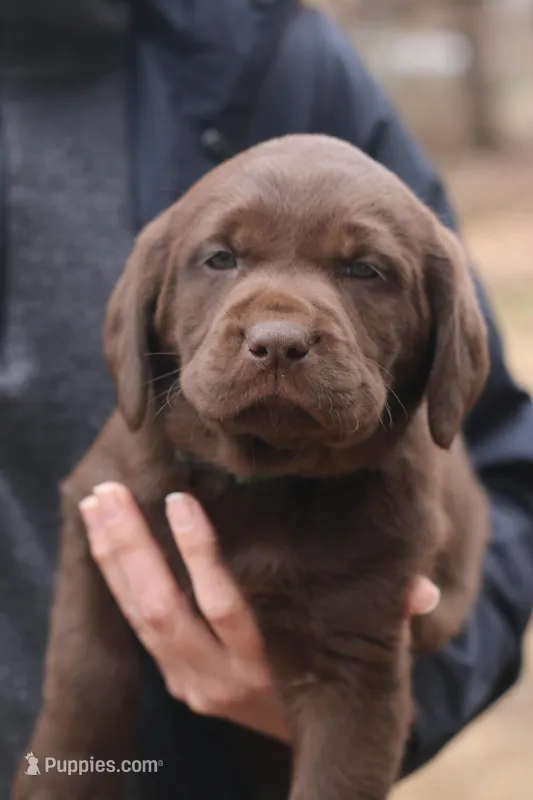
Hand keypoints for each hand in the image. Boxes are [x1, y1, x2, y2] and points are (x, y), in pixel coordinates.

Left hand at [80, 485, 439, 743]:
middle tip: (108, 492)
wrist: (307, 740)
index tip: (180, 499)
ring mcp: (190, 682)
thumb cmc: (332, 676)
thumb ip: (389, 619)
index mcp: (265, 663)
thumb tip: (422, 591)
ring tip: (95, 503)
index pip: (227, 604)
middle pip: (164, 609)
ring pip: (138, 617)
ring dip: (112, 559)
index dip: (201, 553)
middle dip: (132, 548)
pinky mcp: (174, 681)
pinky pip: (133, 628)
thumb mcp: (360, 654)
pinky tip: (102, 540)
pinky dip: (114, 581)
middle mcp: (220, 677)